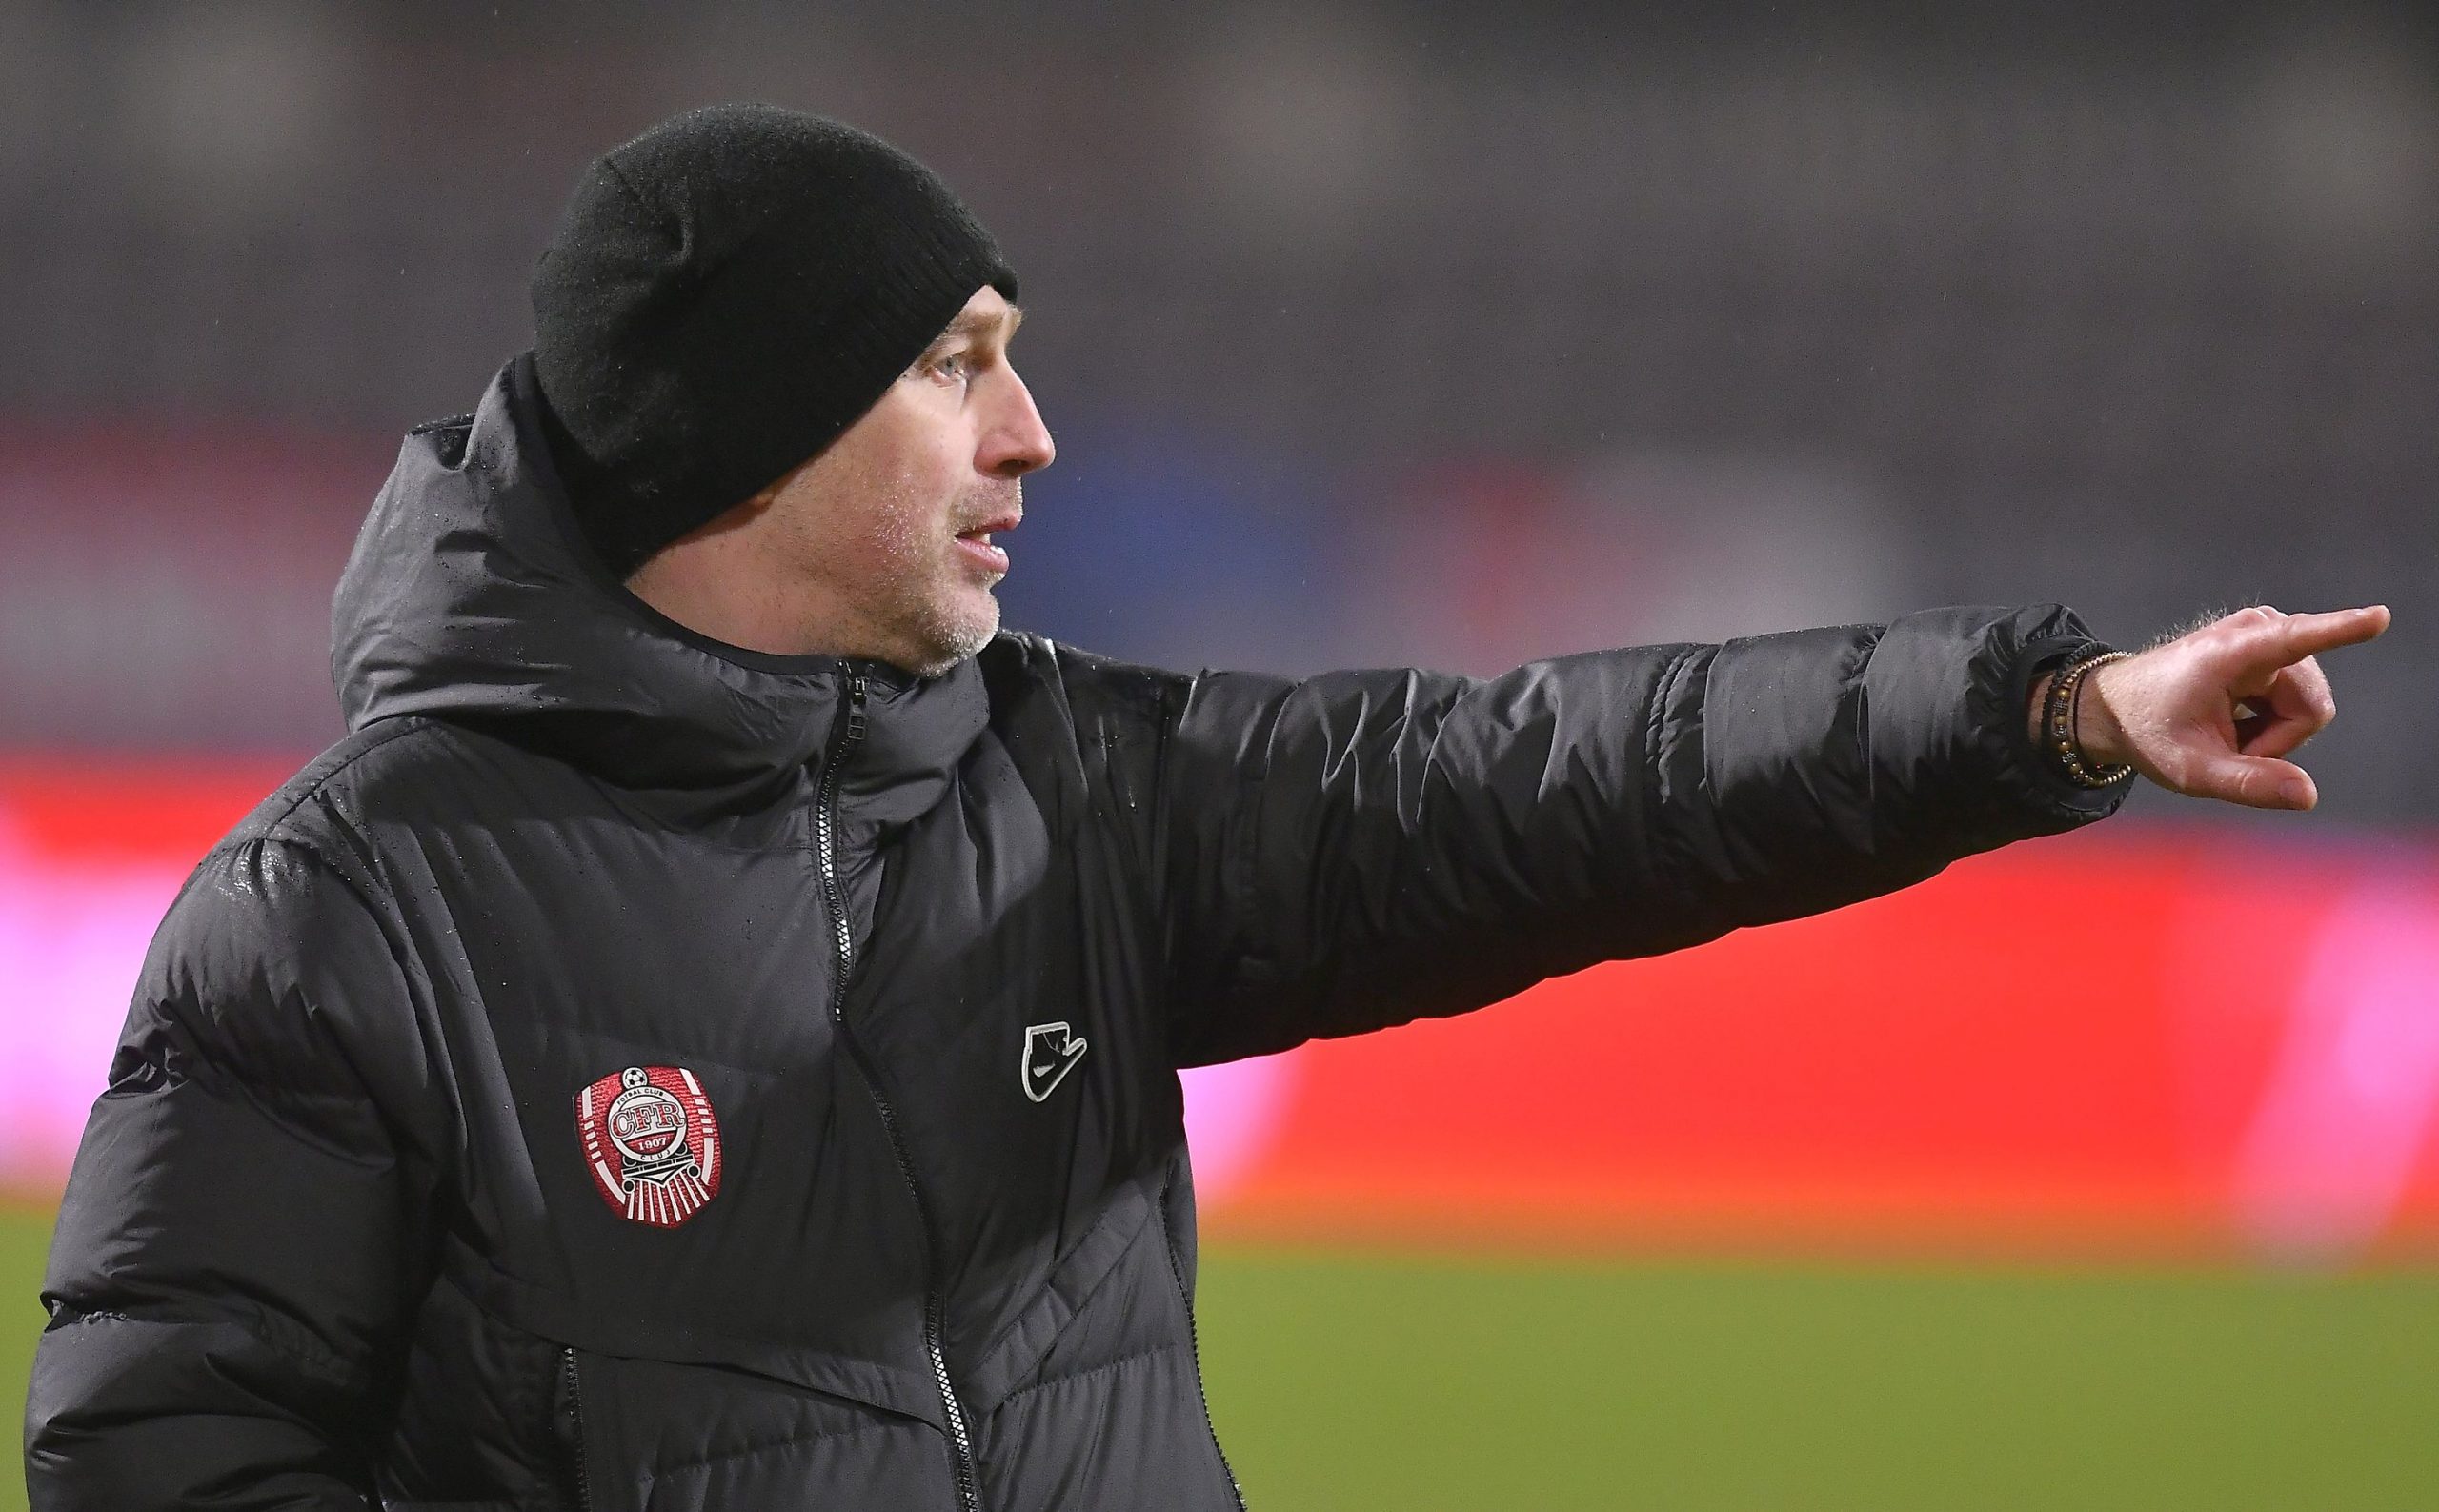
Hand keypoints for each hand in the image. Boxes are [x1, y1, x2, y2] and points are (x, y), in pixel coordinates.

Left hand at [2058, 605, 2390, 809]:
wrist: (2119, 707)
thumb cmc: (2151, 734)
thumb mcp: (2192, 771)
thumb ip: (2248, 784)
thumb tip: (2308, 795)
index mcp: (2232, 654)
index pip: (2296, 641)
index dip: (2341, 631)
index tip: (2379, 616)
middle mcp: (2257, 631)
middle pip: (2312, 708)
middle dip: (2278, 740)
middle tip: (2227, 744)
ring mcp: (2269, 634)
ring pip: (2310, 708)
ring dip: (2273, 732)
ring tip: (2226, 728)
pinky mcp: (2276, 643)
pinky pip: (2301, 700)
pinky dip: (2271, 722)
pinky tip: (2235, 717)